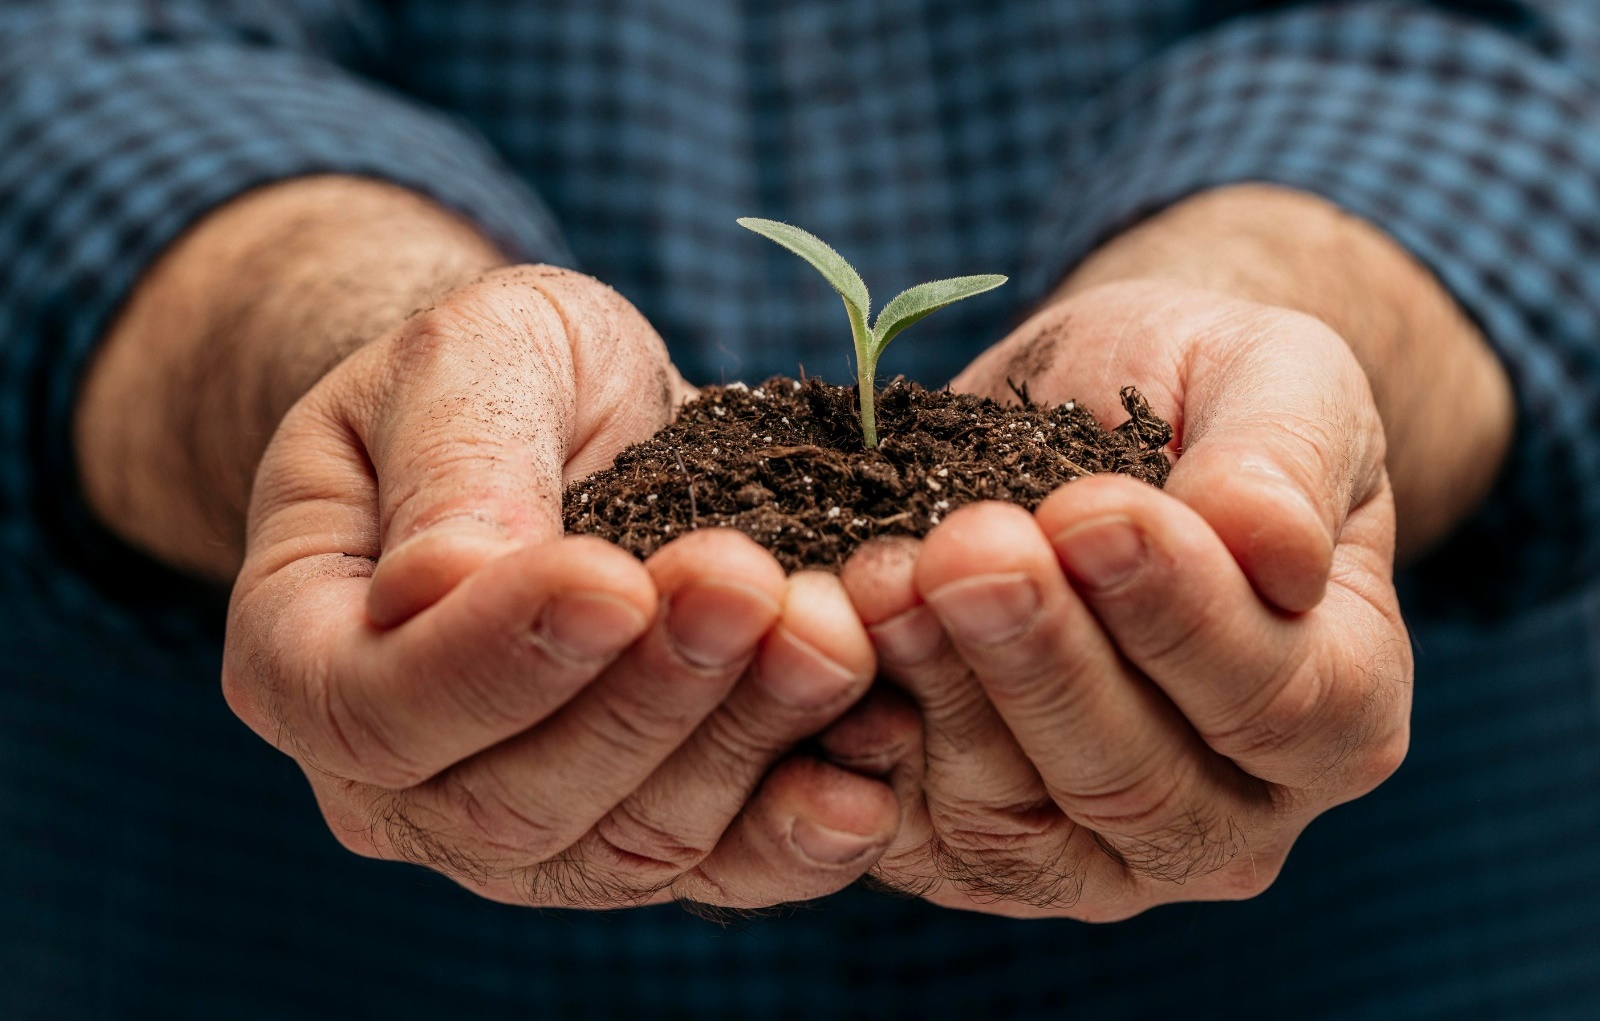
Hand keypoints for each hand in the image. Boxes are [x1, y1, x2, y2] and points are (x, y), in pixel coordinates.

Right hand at [225, 266, 900, 908]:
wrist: (579, 422)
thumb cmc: (500, 376)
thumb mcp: (468, 358)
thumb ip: (455, 464)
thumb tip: (443, 586)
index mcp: (309, 653)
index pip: (377, 704)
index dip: (498, 658)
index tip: (616, 577)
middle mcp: (403, 780)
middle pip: (513, 799)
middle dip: (650, 698)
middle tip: (751, 588)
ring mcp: (526, 827)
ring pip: (628, 845)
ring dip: (743, 747)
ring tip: (832, 638)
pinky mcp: (642, 835)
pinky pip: (717, 872)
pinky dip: (797, 837)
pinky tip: (868, 778)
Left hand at [826, 281, 1411, 918]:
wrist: (1093, 415)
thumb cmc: (1202, 396)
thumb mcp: (1275, 378)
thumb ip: (1283, 461)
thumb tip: (1273, 549)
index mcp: (1340, 711)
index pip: (1274, 699)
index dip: (1177, 612)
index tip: (1090, 510)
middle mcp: (1228, 816)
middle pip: (1132, 780)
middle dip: (1039, 659)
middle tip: (966, 548)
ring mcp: (1094, 856)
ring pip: (1011, 821)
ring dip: (938, 692)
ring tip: (883, 573)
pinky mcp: (968, 851)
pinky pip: (908, 832)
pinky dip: (859, 748)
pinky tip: (828, 644)